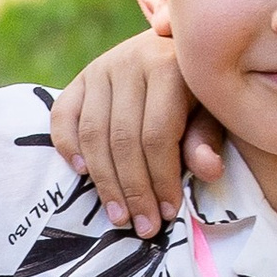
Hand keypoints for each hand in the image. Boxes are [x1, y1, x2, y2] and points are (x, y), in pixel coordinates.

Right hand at [49, 31, 221, 235]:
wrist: (177, 49)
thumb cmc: (200, 91)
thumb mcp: (213, 112)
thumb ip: (207, 140)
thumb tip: (208, 170)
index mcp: (168, 66)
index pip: (158, 135)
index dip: (161, 179)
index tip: (167, 213)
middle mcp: (129, 61)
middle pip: (122, 139)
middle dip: (133, 190)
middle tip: (142, 227)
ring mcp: (100, 68)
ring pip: (92, 134)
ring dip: (103, 181)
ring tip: (118, 216)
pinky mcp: (80, 78)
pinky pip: (62, 116)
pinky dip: (67, 146)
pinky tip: (82, 174)